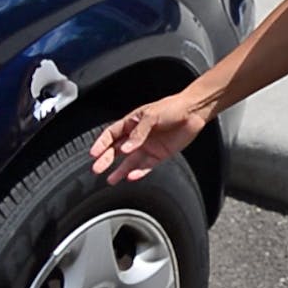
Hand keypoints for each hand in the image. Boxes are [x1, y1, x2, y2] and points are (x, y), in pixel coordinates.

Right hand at [89, 94, 207, 184]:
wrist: (194, 112)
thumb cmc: (173, 107)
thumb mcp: (152, 115)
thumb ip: (138, 133)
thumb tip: (126, 148)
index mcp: (132, 123)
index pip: (111, 134)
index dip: (101, 143)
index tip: (93, 153)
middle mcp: (138, 136)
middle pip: (117, 150)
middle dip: (106, 159)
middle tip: (96, 169)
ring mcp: (148, 146)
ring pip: (130, 161)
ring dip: (120, 170)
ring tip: (110, 179)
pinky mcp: (159, 155)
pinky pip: (146, 166)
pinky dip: (139, 172)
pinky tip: (131, 176)